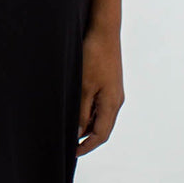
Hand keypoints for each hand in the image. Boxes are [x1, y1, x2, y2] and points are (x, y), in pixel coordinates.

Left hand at [76, 22, 123, 156]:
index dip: (87, 146)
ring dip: (86, 122)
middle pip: (102, 127)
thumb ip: (81, 111)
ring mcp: (114, 90)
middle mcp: (116, 100)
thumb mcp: (83, 86)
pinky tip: (76, 105)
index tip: (72, 152)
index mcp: (112, 104)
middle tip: (67, 141)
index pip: (101, 134)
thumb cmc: (94, 56)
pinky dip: (88, 109)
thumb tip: (78, 133)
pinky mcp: (110, 81)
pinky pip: (100, 103)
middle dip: (86, 137)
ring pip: (100, 115)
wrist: (104, 30)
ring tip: (68, 124)